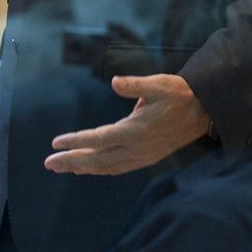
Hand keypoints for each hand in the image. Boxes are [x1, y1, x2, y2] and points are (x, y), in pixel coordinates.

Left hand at [45, 74, 211, 175]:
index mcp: (138, 130)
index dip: (77, 141)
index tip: (56, 143)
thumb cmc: (178, 94)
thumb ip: (136, 84)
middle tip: (49, 163)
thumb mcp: (158, 84)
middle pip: (98, 159)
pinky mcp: (146, 159)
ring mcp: (142, 157)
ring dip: (83, 168)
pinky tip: (88, 167)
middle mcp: (138, 148)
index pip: (100, 138)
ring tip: (62, 167)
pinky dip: (100, 169)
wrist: (202, 112)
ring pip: (107, 167)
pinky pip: (117, 168)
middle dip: (72, 161)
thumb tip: (116, 82)